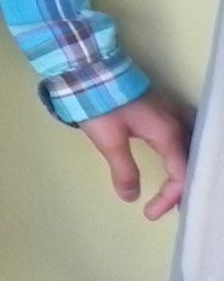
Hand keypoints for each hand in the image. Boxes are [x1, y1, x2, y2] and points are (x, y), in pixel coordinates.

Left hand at [78, 94, 188, 221]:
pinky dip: (180, 155)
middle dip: (182, 188)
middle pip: (191, 162)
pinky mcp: (164, 107)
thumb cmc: (100, 104)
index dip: (168, 199)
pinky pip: (183, 136)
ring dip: (184, 171)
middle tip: (168, 207)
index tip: (149, 213)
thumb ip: (123, 170)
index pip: (180, 175)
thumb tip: (131, 197)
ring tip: (174, 189)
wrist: (90, 67)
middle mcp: (178, 123)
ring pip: (190, 148)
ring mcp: (173, 112)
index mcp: (168, 134)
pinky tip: (174, 159)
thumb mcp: (109, 141)